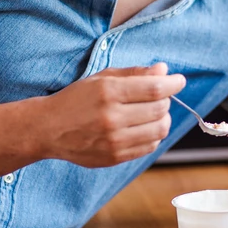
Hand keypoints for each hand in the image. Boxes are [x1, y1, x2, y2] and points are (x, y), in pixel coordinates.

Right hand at [38, 63, 185, 166]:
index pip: (154, 88)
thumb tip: (164, 70)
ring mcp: (114, 140)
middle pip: (160, 108)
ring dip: (163, 118)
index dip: (173, 83)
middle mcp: (112, 117)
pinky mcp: (115, 157)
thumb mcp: (103, 77)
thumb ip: (135, 73)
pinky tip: (143, 127)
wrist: (48, 128)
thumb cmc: (77, 99)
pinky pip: (150, 146)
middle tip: (158, 96)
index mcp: (108, 92)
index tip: (179, 80)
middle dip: (166, 100)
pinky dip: (154, 135)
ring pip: (160, 129)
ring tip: (153, 112)